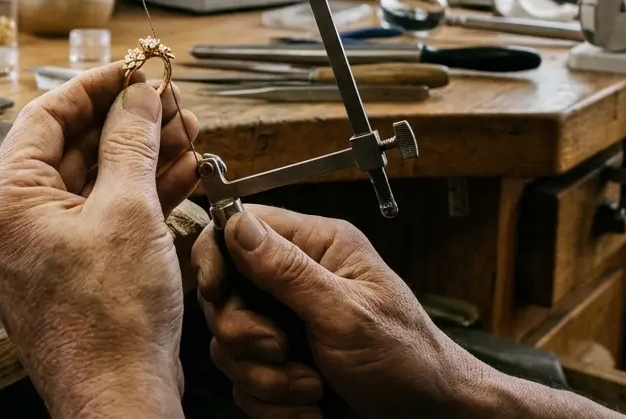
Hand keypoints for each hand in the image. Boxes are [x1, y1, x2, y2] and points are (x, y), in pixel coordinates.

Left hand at [0, 64, 200, 417]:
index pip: (45, 116)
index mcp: (5, 202)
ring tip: (186, 133)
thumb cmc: (111, 322)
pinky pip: (96, 219)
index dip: (96, 86)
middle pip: (69, 148)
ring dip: (138, 156)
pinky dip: (134, 195)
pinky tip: (177, 175)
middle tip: (169, 102)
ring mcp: (35, 253)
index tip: (134, 70)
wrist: (119, 400)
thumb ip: (132, 141)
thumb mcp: (129, 210)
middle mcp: (9, 226)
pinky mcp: (64, 276)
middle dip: (126, 122)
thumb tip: (138, 96)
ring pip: (88, 184)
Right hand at [192, 206, 490, 417]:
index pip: (239, 227)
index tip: (216, 292)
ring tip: (311, 387)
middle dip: (245, 334)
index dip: (216, 257)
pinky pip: (243, 382)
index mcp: (317, 247)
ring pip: (228, 345)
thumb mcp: (347, 313)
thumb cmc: (410, 361)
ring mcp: (284, 325)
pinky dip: (272, 402)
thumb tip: (238, 224)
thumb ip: (288, 271)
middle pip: (223, 293)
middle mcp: (295, 281)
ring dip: (265, 377)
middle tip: (280, 350)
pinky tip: (310, 404)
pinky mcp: (279, 367)